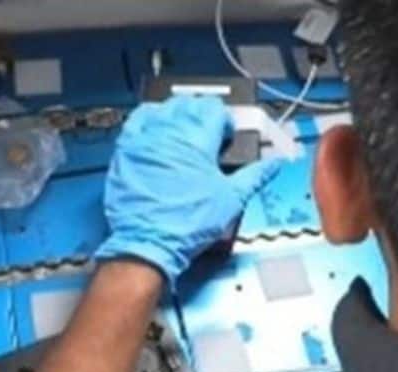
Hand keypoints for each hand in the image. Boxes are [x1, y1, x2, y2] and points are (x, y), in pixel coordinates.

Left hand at [97, 96, 282, 282]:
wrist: (148, 242)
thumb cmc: (186, 224)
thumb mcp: (231, 200)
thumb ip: (254, 176)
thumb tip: (272, 166)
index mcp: (198, 139)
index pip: (215, 109)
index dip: (225, 121)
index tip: (226, 136)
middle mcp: (169, 131)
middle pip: (189, 104)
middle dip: (202, 116)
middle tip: (209, 137)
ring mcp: (144, 138)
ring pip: (163, 108)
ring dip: (177, 115)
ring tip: (184, 134)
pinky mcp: (125, 149)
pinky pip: (137, 121)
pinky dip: (149, 121)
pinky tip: (155, 132)